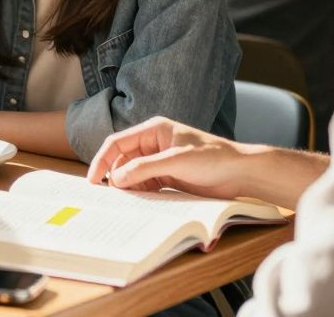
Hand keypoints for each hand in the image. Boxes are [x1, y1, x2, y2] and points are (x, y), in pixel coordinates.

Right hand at [86, 116, 247, 199]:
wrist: (240, 173)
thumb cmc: (213, 157)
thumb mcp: (176, 161)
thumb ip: (145, 168)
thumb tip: (116, 178)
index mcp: (153, 130)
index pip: (117, 142)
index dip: (102, 159)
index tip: (93, 179)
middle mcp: (153, 144)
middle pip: (122, 159)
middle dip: (115, 176)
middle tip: (110, 196)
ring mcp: (160, 161)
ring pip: (132, 174)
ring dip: (128, 187)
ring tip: (126, 201)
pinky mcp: (167, 177)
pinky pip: (145, 184)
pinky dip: (140, 193)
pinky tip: (140, 202)